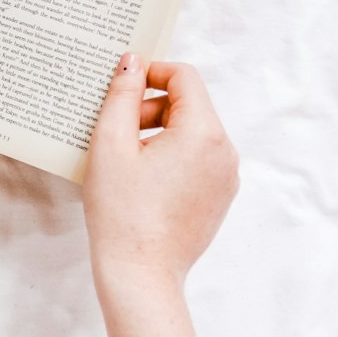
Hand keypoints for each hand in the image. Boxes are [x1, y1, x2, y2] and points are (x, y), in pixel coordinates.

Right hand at [83, 55, 239, 295]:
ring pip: (193, 132)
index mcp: (203, 132)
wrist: (140, 275)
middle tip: (115, 131)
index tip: (122, 87)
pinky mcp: (220, 197)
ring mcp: (227, 177)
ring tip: (126, 159)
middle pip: (189, 104)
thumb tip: (132, 61)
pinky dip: (171, 156)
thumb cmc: (121, 211)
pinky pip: (198, 159)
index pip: (185, 77)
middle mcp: (225, 151)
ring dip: (159, 132)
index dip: (152, 72)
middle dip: (151, 107)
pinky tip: (141, 180)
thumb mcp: (111, 143)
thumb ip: (122, 95)